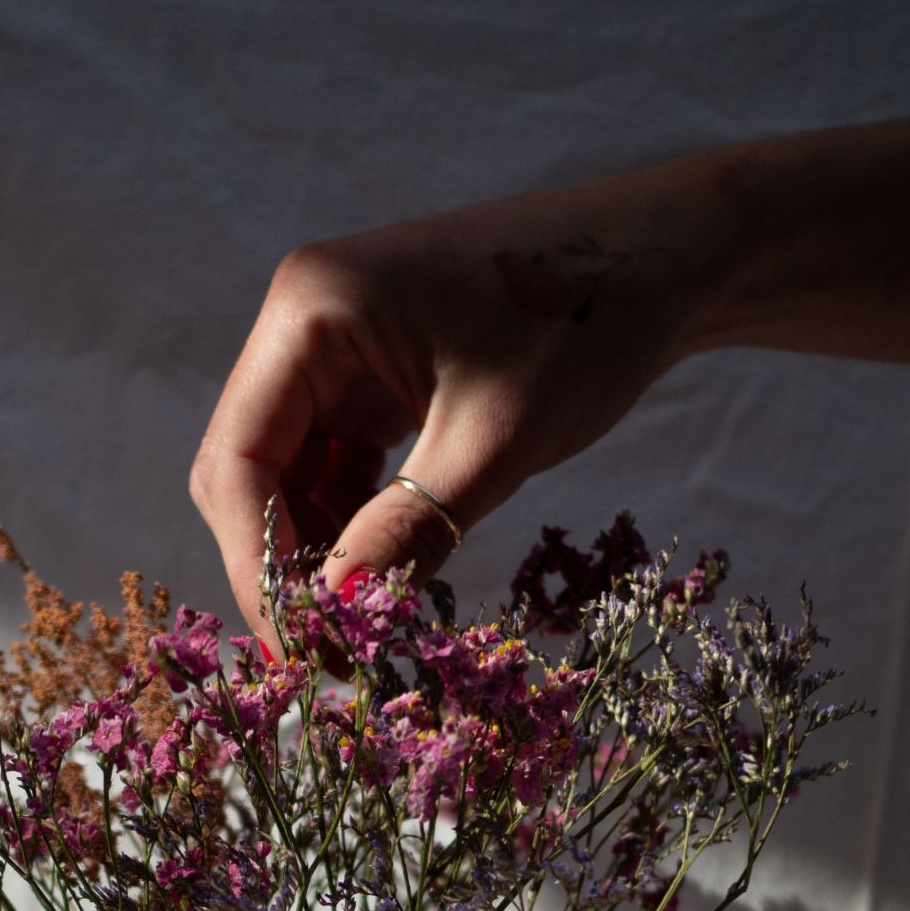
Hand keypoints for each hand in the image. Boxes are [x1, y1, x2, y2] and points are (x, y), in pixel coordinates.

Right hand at [189, 169, 718, 631]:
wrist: (670, 257)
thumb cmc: (588, 321)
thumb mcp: (496, 443)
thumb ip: (407, 532)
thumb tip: (335, 623)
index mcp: (310, 311)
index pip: (239, 462)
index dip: (257, 566)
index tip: (298, 650)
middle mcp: (304, 323)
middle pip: (250, 471)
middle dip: (283, 565)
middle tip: (329, 653)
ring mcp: (338, 346)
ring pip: (291, 476)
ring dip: (317, 552)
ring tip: (360, 627)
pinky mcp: (374, 371)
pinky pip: (336, 462)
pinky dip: (352, 524)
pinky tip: (384, 576)